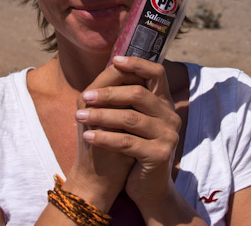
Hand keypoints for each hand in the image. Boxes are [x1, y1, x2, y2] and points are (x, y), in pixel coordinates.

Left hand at [75, 56, 181, 210]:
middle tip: (85, 96)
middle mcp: (171, 117)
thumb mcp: (132, 120)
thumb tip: (110, 67)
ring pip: (130, 118)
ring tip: (79, 116)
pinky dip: (104, 138)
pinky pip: (126, 142)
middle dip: (108, 94)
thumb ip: (127, 98)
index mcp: (165, 104)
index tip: (115, 60)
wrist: (147, 189)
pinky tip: (87, 137)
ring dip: (101, 116)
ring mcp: (168, 136)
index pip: (157, 73)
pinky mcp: (159, 155)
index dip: (137, 63)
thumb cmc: (134, 149)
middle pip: (138, 94)